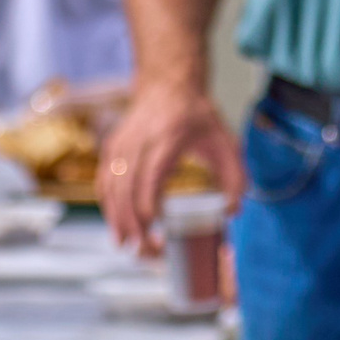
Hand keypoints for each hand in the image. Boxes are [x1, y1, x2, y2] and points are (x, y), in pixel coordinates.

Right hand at [100, 82, 241, 255]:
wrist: (168, 84)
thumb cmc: (198, 116)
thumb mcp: (226, 142)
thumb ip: (236, 177)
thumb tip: (233, 211)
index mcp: (166, 140)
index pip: (148, 182)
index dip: (149, 213)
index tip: (160, 238)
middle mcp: (137, 143)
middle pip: (126, 192)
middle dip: (133, 228)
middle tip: (147, 255)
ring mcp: (120, 145)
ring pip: (110, 190)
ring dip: (117, 222)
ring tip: (131, 248)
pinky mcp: (111, 149)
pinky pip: (104, 183)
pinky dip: (109, 208)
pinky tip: (119, 228)